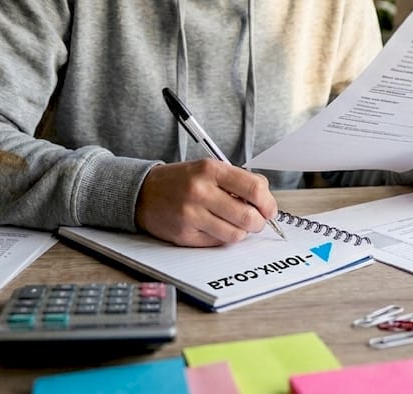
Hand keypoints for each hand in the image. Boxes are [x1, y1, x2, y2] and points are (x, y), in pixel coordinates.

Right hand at [135, 159, 278, 246]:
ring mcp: (191, 215)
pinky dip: (222, 238)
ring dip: (241, 232)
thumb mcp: (208, 168)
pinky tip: (214, 227)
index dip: (268, 203)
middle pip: (248, 216)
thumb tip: (265, 199)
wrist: (143, 193)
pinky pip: (217, 243)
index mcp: (210, 169)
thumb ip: (237, 180)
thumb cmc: (181, 181)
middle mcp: (200, 191)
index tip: (269, 209)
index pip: (254, 188)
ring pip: (235, 234)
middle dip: (258, 222)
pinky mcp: (185, 235)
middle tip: (256, 220)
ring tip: (233, 224)